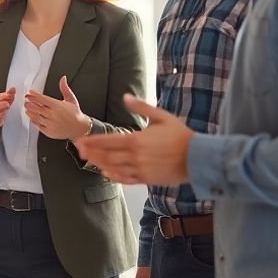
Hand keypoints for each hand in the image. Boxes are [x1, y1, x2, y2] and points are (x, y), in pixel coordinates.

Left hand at [24, 76, 90, 139]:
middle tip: (26, 100)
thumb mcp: (71, 99)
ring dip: (30, 112)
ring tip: (27, 108)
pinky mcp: (49, 132)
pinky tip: (32, 118)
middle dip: (30, 103)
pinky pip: (39, 126)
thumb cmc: (75, 114)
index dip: (34, 95)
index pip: (42, 99)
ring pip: (37, 116)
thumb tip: (63, 79)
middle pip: (38, 107)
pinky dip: (34, 121)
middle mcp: (53, 115)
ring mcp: (51, 124)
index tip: (30, 93)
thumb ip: (65, 88)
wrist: (79, 128)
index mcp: (58, 106)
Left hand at [74, 95, 191, 184]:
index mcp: (137, 140)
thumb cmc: (180, 135)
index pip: (109, 141)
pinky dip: (115, 177)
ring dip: (100, 164)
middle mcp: (136, 156)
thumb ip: (141, 107)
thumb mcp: (161, 116)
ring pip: (115, 168)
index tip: (81, 141)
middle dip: (92, 153)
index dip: (93, 142)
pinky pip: (127, 179)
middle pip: (108, 156)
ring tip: (89, 161)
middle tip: (79, 151)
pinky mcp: (147, 179)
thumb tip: (125, 97)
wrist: (197, 157)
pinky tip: (107, 174)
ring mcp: (141, 169)